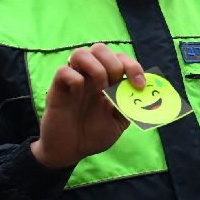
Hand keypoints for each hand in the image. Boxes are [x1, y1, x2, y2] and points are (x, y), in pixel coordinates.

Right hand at [31, 44, 142, 170]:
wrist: (70, 151)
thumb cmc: (93, 135)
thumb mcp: (119, 123)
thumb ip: (130, 107)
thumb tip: (142, 93)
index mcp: (106, 81)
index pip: (119, 58)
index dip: (133, 66)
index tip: (139, 85)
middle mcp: (89, 76)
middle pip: (100, 48)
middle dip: (113, 65)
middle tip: (114, 87)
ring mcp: (73, 81)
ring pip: (80, 53)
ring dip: (96, 69)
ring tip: (100, 90)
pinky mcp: (57, 89)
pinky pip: (64, 70)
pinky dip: (76, 81)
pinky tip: (78, 97)